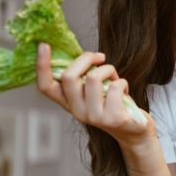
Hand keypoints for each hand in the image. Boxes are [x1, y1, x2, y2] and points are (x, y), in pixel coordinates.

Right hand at [36, 43, 152, 149]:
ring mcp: (94, 117)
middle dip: (86, 58)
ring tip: (115, 78)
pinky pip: (115, 86)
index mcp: (68, 103)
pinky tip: (124, 91)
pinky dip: (123, 82)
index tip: (43, 45)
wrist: (134, 129)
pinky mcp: (113, 118)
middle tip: (100, 57)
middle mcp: (77, 111)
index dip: (41, 66)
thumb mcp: (93, 90)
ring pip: (93, 78)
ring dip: (108, 69)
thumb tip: (81, 54)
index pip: (45, 87)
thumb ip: (83, 76)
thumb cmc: (113, 103)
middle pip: (69, 76)